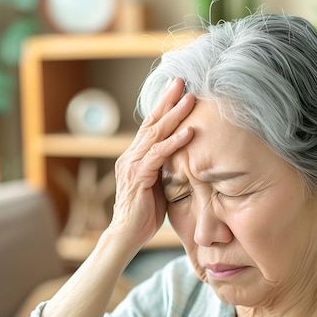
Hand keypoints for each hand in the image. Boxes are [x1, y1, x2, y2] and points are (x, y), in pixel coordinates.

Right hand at [108, 78, 194, 247]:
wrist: (126, 236)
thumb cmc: (145, 214)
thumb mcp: (160, 185)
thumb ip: (168, 169)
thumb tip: (187, 158)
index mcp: (135, 156)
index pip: (151, 126)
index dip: (164, 106)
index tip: (177, 89)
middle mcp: (131, 156)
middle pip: (151, 122)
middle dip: (168, 100)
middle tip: (182, 80)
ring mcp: (132, 165)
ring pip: (155, 134)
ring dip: (174, 115)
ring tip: (190, 98)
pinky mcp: (138, 177)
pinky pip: (158, 155)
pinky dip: (174, 142)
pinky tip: (189, 132)